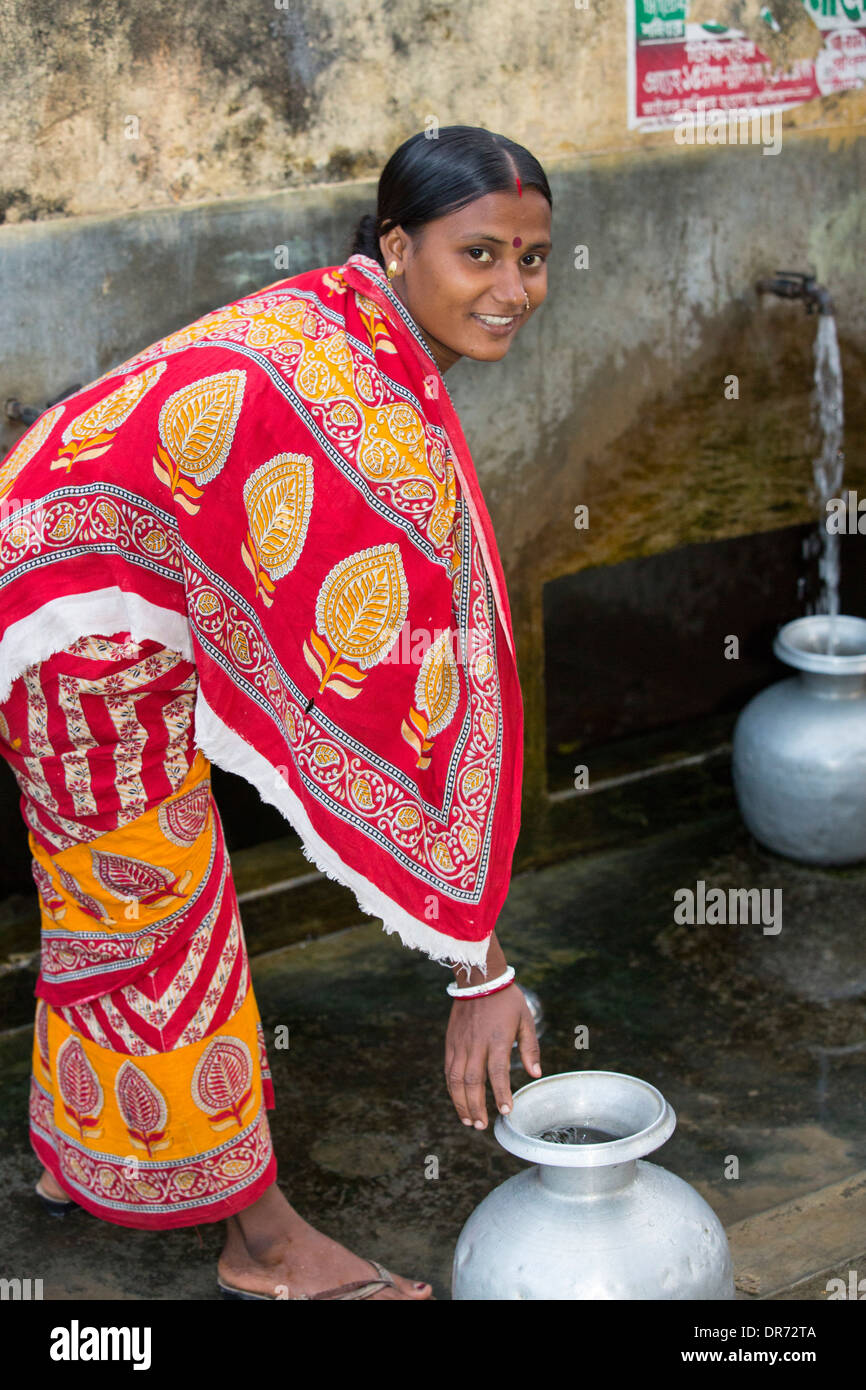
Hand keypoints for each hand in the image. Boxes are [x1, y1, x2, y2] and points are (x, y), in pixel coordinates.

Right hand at [444, 984, 541, 1129]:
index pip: (498, 1072)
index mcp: (498, 1039)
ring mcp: (461, 1043)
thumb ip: (531, 1047)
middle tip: (482, 1125)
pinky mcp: (451, 1042)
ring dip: (461, 1102)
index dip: (501, 1093)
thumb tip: (535, 1073)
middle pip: (473, 1081)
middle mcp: (476, 1043)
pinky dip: (452, 1088)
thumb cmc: (506, 1000)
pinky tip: (457, 1100)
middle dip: (476, 1106)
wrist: (479, 978)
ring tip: (469, 1121)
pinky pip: (449, 1069)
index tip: (505, 1111)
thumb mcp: (525, 1019)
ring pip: (456, 1079)